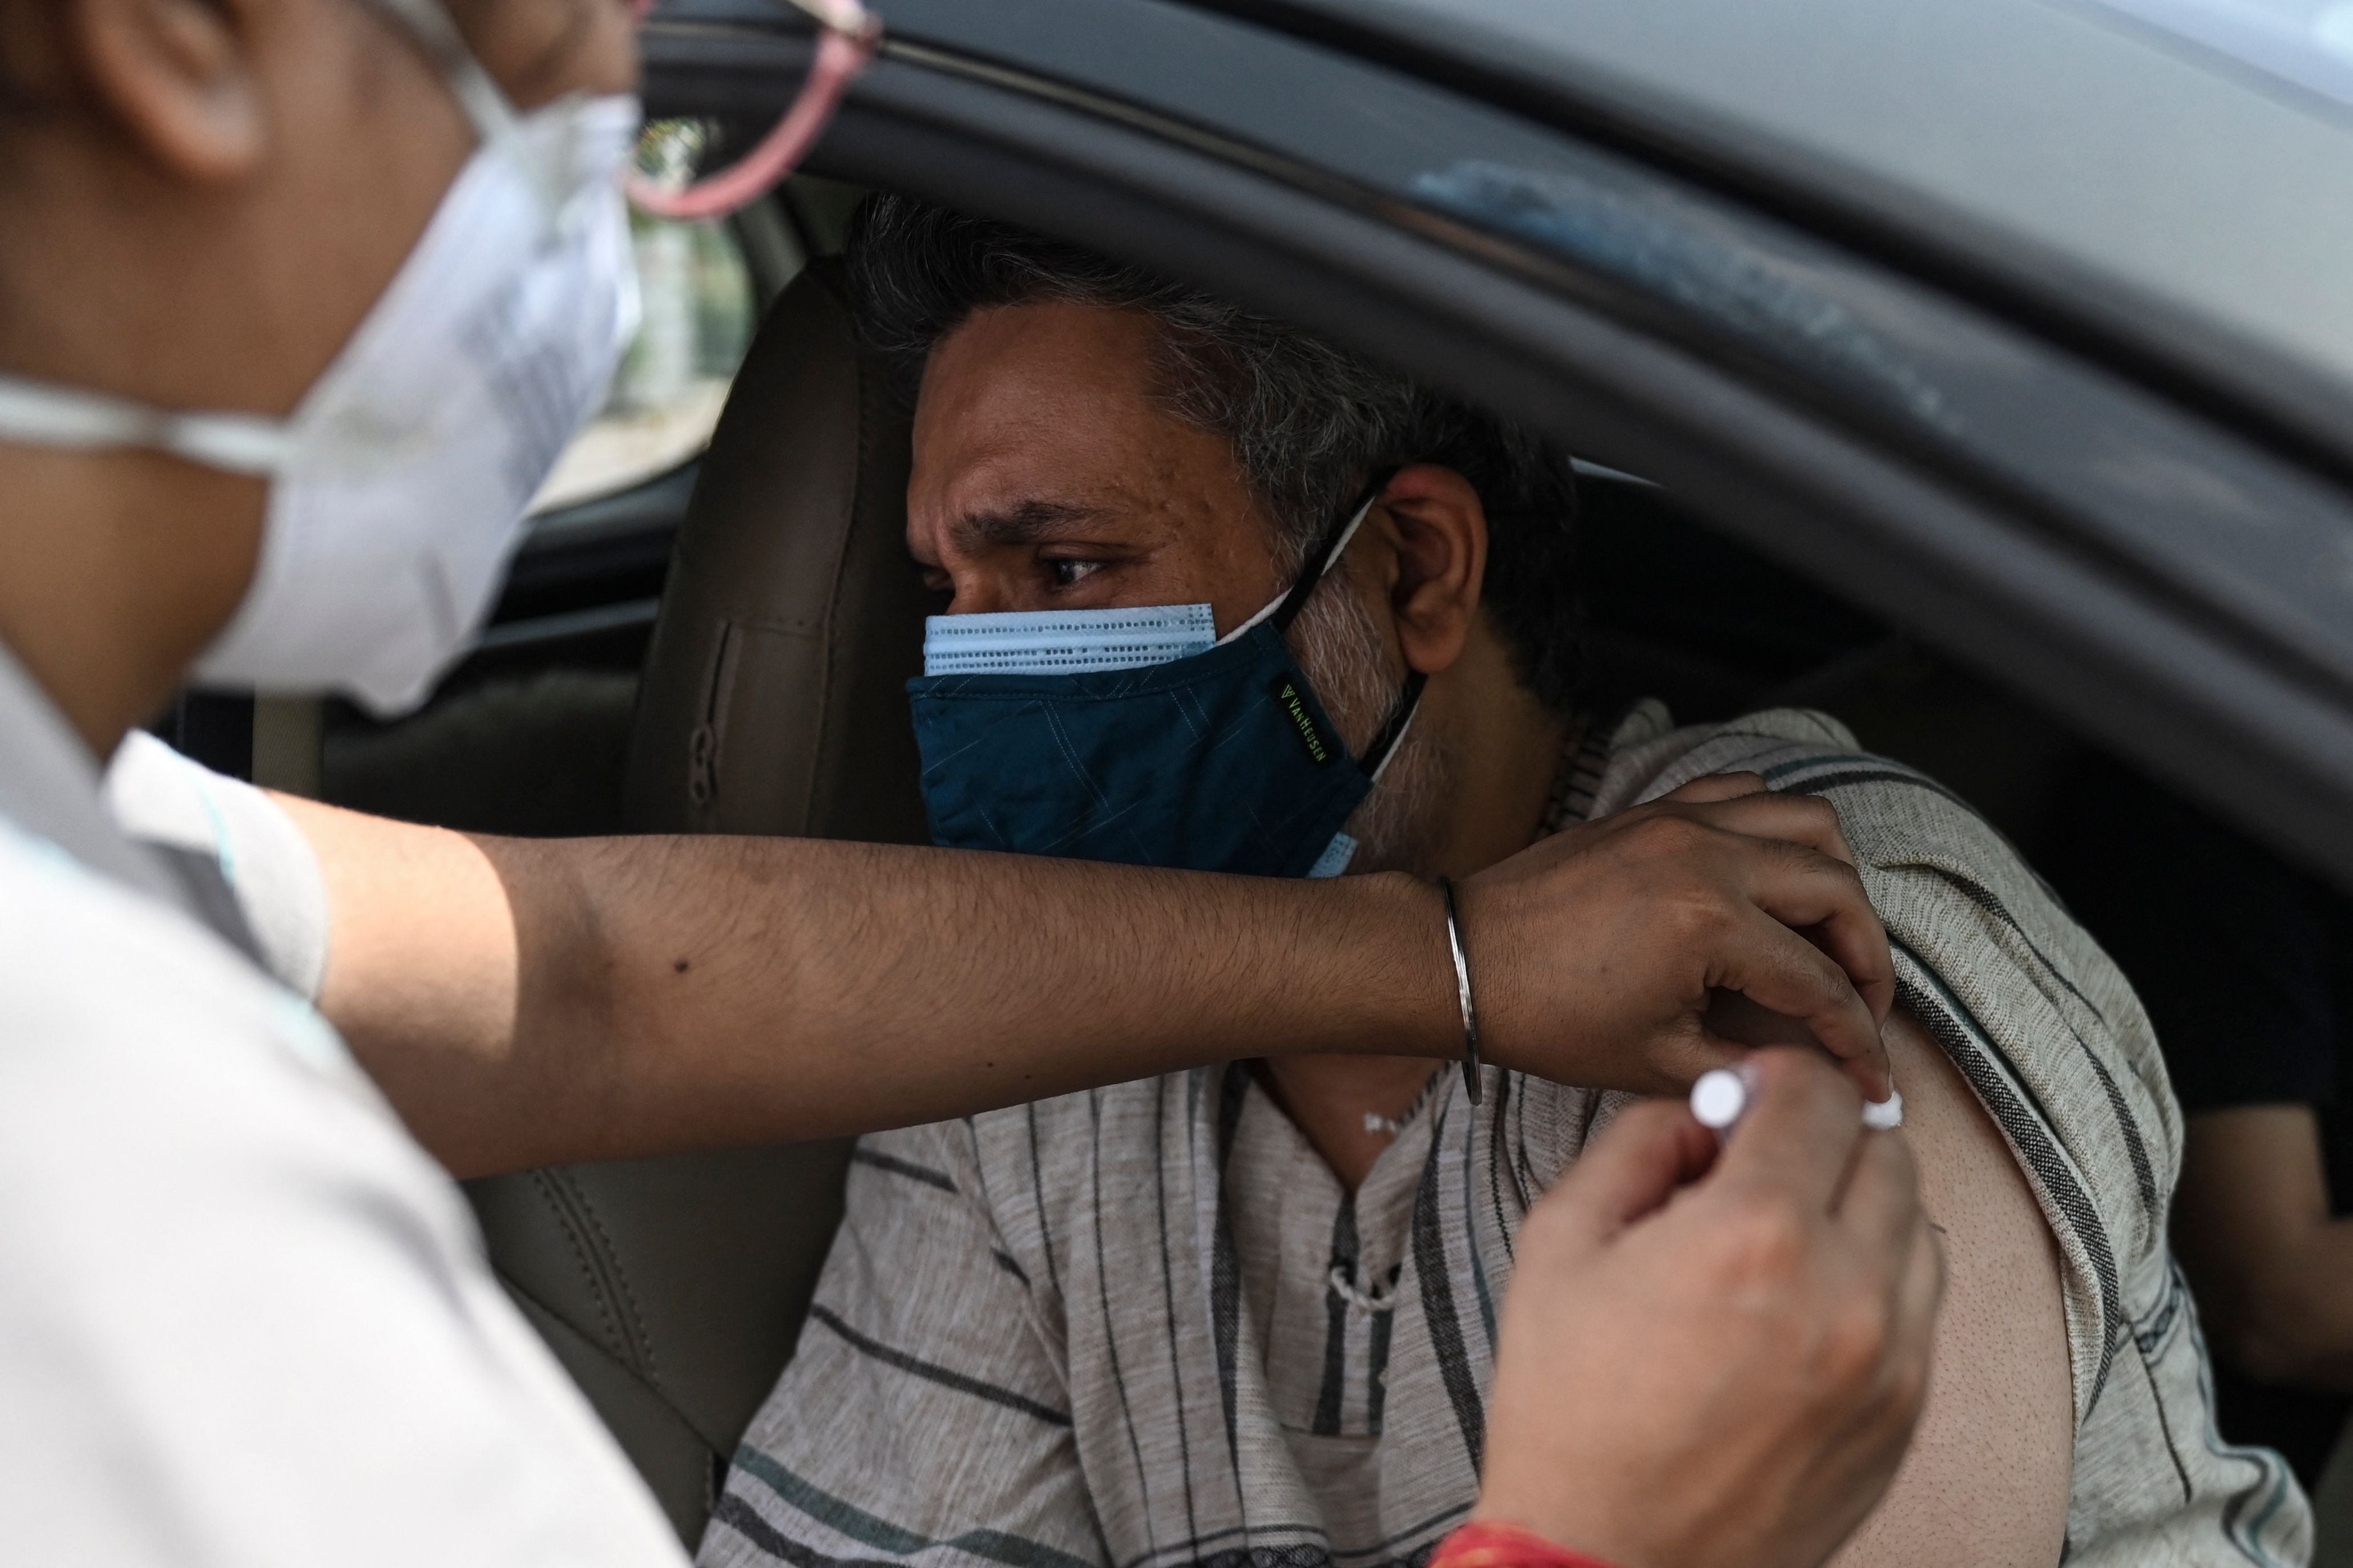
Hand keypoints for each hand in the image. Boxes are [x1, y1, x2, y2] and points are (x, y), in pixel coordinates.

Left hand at [1459, 773, 1894, 1100]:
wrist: (1464, 960)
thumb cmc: (1545, 1015)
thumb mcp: (1655, 1061)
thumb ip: (1746, 1066)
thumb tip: (1812, 1080)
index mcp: (1709, 922)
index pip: (1821, 984)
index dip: (1857, 1039)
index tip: (1873, 1078)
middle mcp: (1708, 855)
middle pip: (1839, 891)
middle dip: (1866, 958)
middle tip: (1858, 1007)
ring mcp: (1682, 820)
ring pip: (1808, 824)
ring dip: (1835, 882)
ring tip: (1828, 939)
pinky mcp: (1658, 809)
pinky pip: (1748, 794)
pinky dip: (1778, 830)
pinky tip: (1773, 880)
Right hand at [1477, 1048, 1941, 1567]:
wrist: (1608, 1561)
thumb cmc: (1571, 1412)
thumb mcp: (1559, 1245)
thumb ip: (1635, 1147)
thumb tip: (1702, 1117)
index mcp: (1755, 1234)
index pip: (1814, 1096)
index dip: (1773, 1078)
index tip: (1741, 1099)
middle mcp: (1847, 1290)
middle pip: (1884, 1151)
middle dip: (1821, 1139)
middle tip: (1756, 1169)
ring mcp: (1892, 1361)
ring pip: (1918, 1226)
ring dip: (1859, 1208)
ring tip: (1782, 1243)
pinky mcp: (1906, 1416)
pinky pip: (1922, 1308)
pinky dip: (1876, 1282)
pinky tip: (1803, 1307)